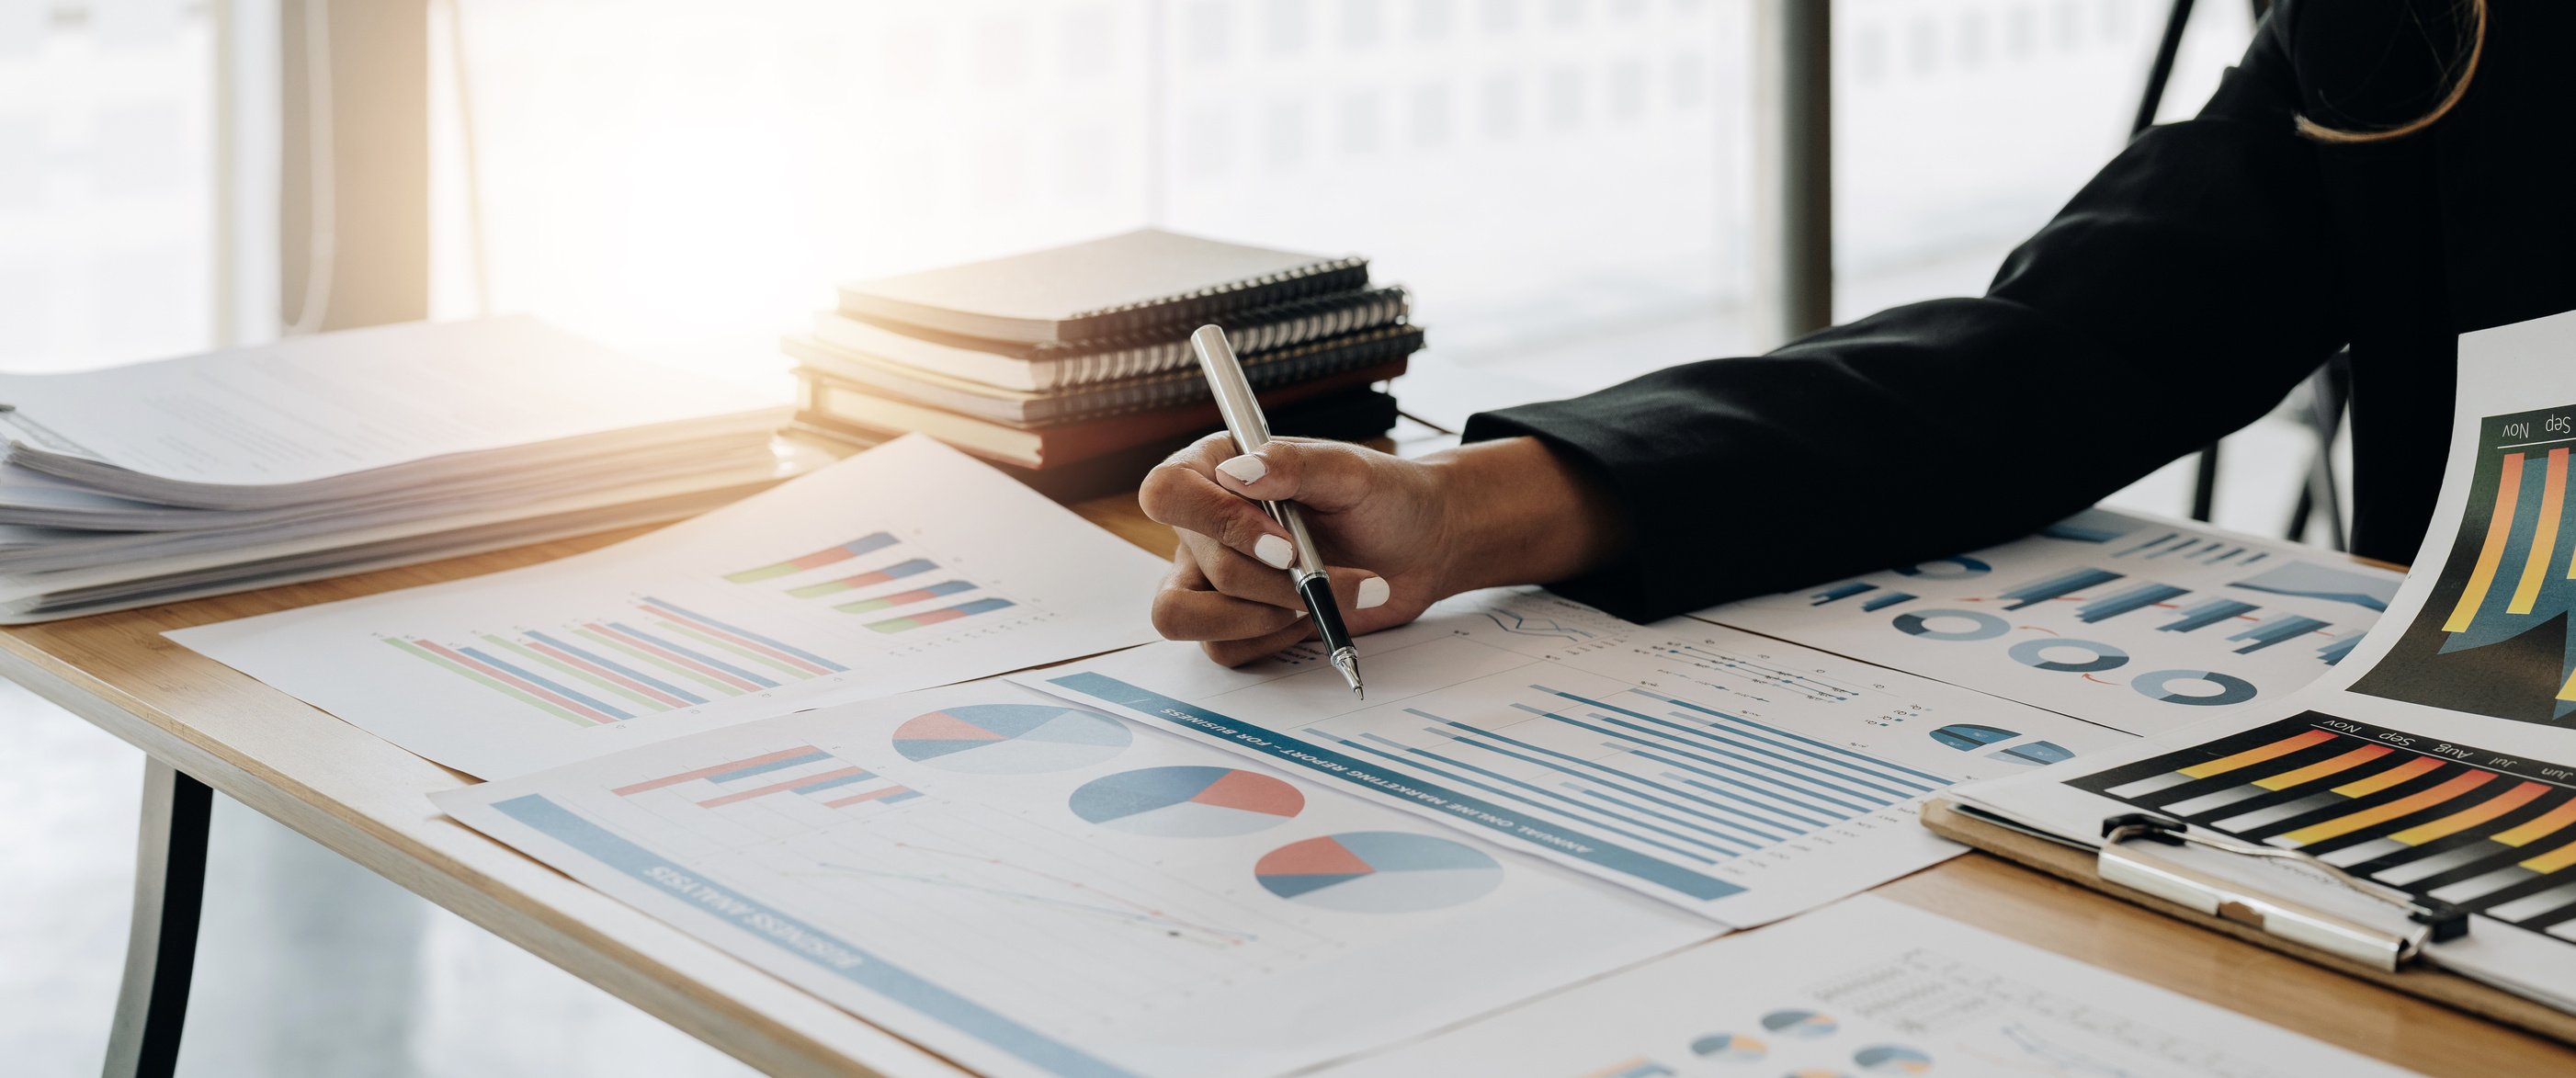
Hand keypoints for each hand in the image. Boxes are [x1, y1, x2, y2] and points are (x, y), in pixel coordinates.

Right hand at [1138, 433, 1625, 665]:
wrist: (1436, 544)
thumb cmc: (1397, 495)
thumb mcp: (1359, 470)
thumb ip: (1296, 464)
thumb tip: (1240, 467)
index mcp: (1217, 472)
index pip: (1164, 491)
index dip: (1207, 520)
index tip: (1275, 533)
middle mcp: (1204, 529)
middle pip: (1182, 571)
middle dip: (1260, 583)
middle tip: (1324, 577)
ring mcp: (1219, 583)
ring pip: (1191, 621)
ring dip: (1268, 620)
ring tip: (1333, 599)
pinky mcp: (1245, 631)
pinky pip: (1230, 657)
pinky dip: (1282, 645)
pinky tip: (1331, 621)